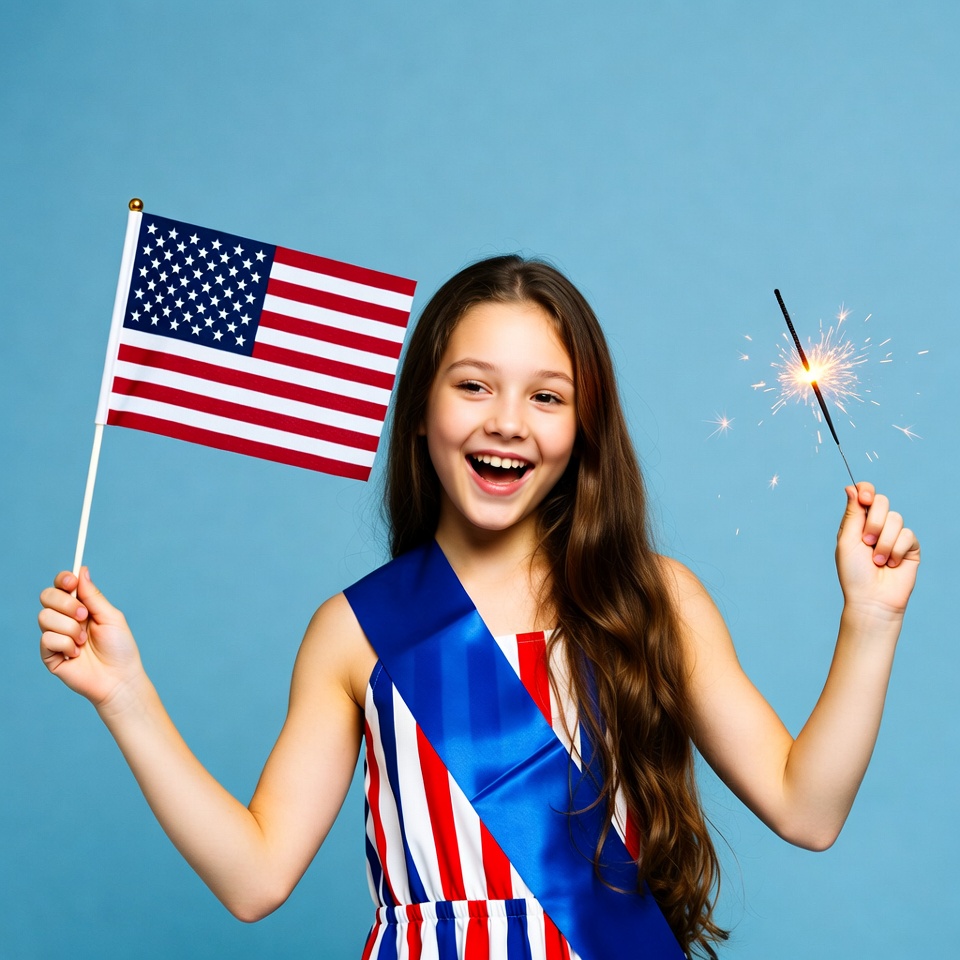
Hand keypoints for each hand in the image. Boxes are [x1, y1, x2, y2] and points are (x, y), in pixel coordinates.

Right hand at [38, 568, 144, 709]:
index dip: (63, 580)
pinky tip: (77, 654)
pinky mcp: (49, 654)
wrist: (119, 678)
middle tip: (84, 616)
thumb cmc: (120, 648)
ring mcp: (56, 636)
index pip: (62, 586)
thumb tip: (82, 570)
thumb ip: (93, 596)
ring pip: (45, 617)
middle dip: (66, 603)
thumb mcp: (111, 616)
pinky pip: (47, 638)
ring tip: (84, 642)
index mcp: (81, 607)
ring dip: (70, 628)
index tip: (71, 581)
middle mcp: (65, 619)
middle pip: (47, 596)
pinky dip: (66, 645)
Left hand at [836, 482, 920, 617]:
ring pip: (896, 519)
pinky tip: (891, 564)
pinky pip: (908, 535)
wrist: (872, 598)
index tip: (864, 499)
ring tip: (877, 560)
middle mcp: (877, 525)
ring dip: (883, 542)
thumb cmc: (854, 572)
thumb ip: (852, 514)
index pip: (865, 494)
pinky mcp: (910, 547)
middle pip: (882, 501)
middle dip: (873, 521)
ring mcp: (895, 535)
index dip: (866, 491)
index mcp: (858, 522)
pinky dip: (896, 551)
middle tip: (867, 542)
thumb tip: (851, 487)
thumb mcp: (847, 541)